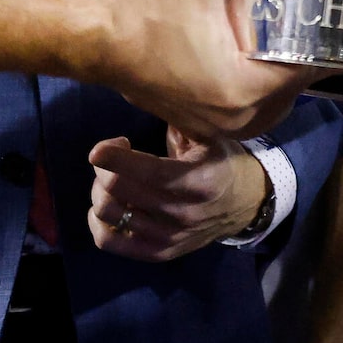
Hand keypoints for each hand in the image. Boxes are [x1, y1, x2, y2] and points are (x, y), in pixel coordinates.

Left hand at [86, 130, 268, 259]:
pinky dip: (97, 222)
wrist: (246, 204)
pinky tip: (107, 204)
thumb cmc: (221, 161)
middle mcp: (182, 213)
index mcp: (198, 180)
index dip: (114, 158)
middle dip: (105, 167)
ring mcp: (169, 237)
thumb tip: (141, 90)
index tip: (100, 148)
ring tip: (113, 178)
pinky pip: (110, 241)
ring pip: (110, 213)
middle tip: (113, 156)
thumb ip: (177, 118)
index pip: (147, 172)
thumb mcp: (209, 135)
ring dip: (101, 189)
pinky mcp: (159, 252)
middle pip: (119, 190)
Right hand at [89, 0, 308, 138]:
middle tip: (308, 26)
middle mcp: (235, 120)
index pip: (301, 71)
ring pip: (267, 102)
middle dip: (297, 58)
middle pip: (288, 90)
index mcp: (242, 92)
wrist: (99, 43)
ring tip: (281, 39)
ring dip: (274, 73)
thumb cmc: (149, 16)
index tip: (337, 25)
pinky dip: (252, 85)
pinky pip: (244, 108)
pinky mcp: (199, 125)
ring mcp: (216, 128)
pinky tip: (249, 54)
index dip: (321, 46)